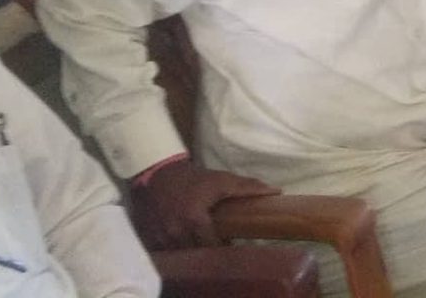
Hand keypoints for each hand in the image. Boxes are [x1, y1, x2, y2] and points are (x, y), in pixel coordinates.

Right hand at [133, 160, 279, 248]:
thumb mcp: (221, 180)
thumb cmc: (194, 177)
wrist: (159, 171)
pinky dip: (173, 248)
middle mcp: (175, 232)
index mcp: (194, 220)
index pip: (212, 246)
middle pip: (197, 253)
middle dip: (206, 249)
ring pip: (180, 254)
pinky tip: (181, 238)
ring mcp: (160, 237)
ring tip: (198, 239)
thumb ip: (247, 188)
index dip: (222, 245)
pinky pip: (164, 252)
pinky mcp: (148, 237)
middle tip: (214, 240)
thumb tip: (277, 191)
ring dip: (190, 249)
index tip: (228, 240)